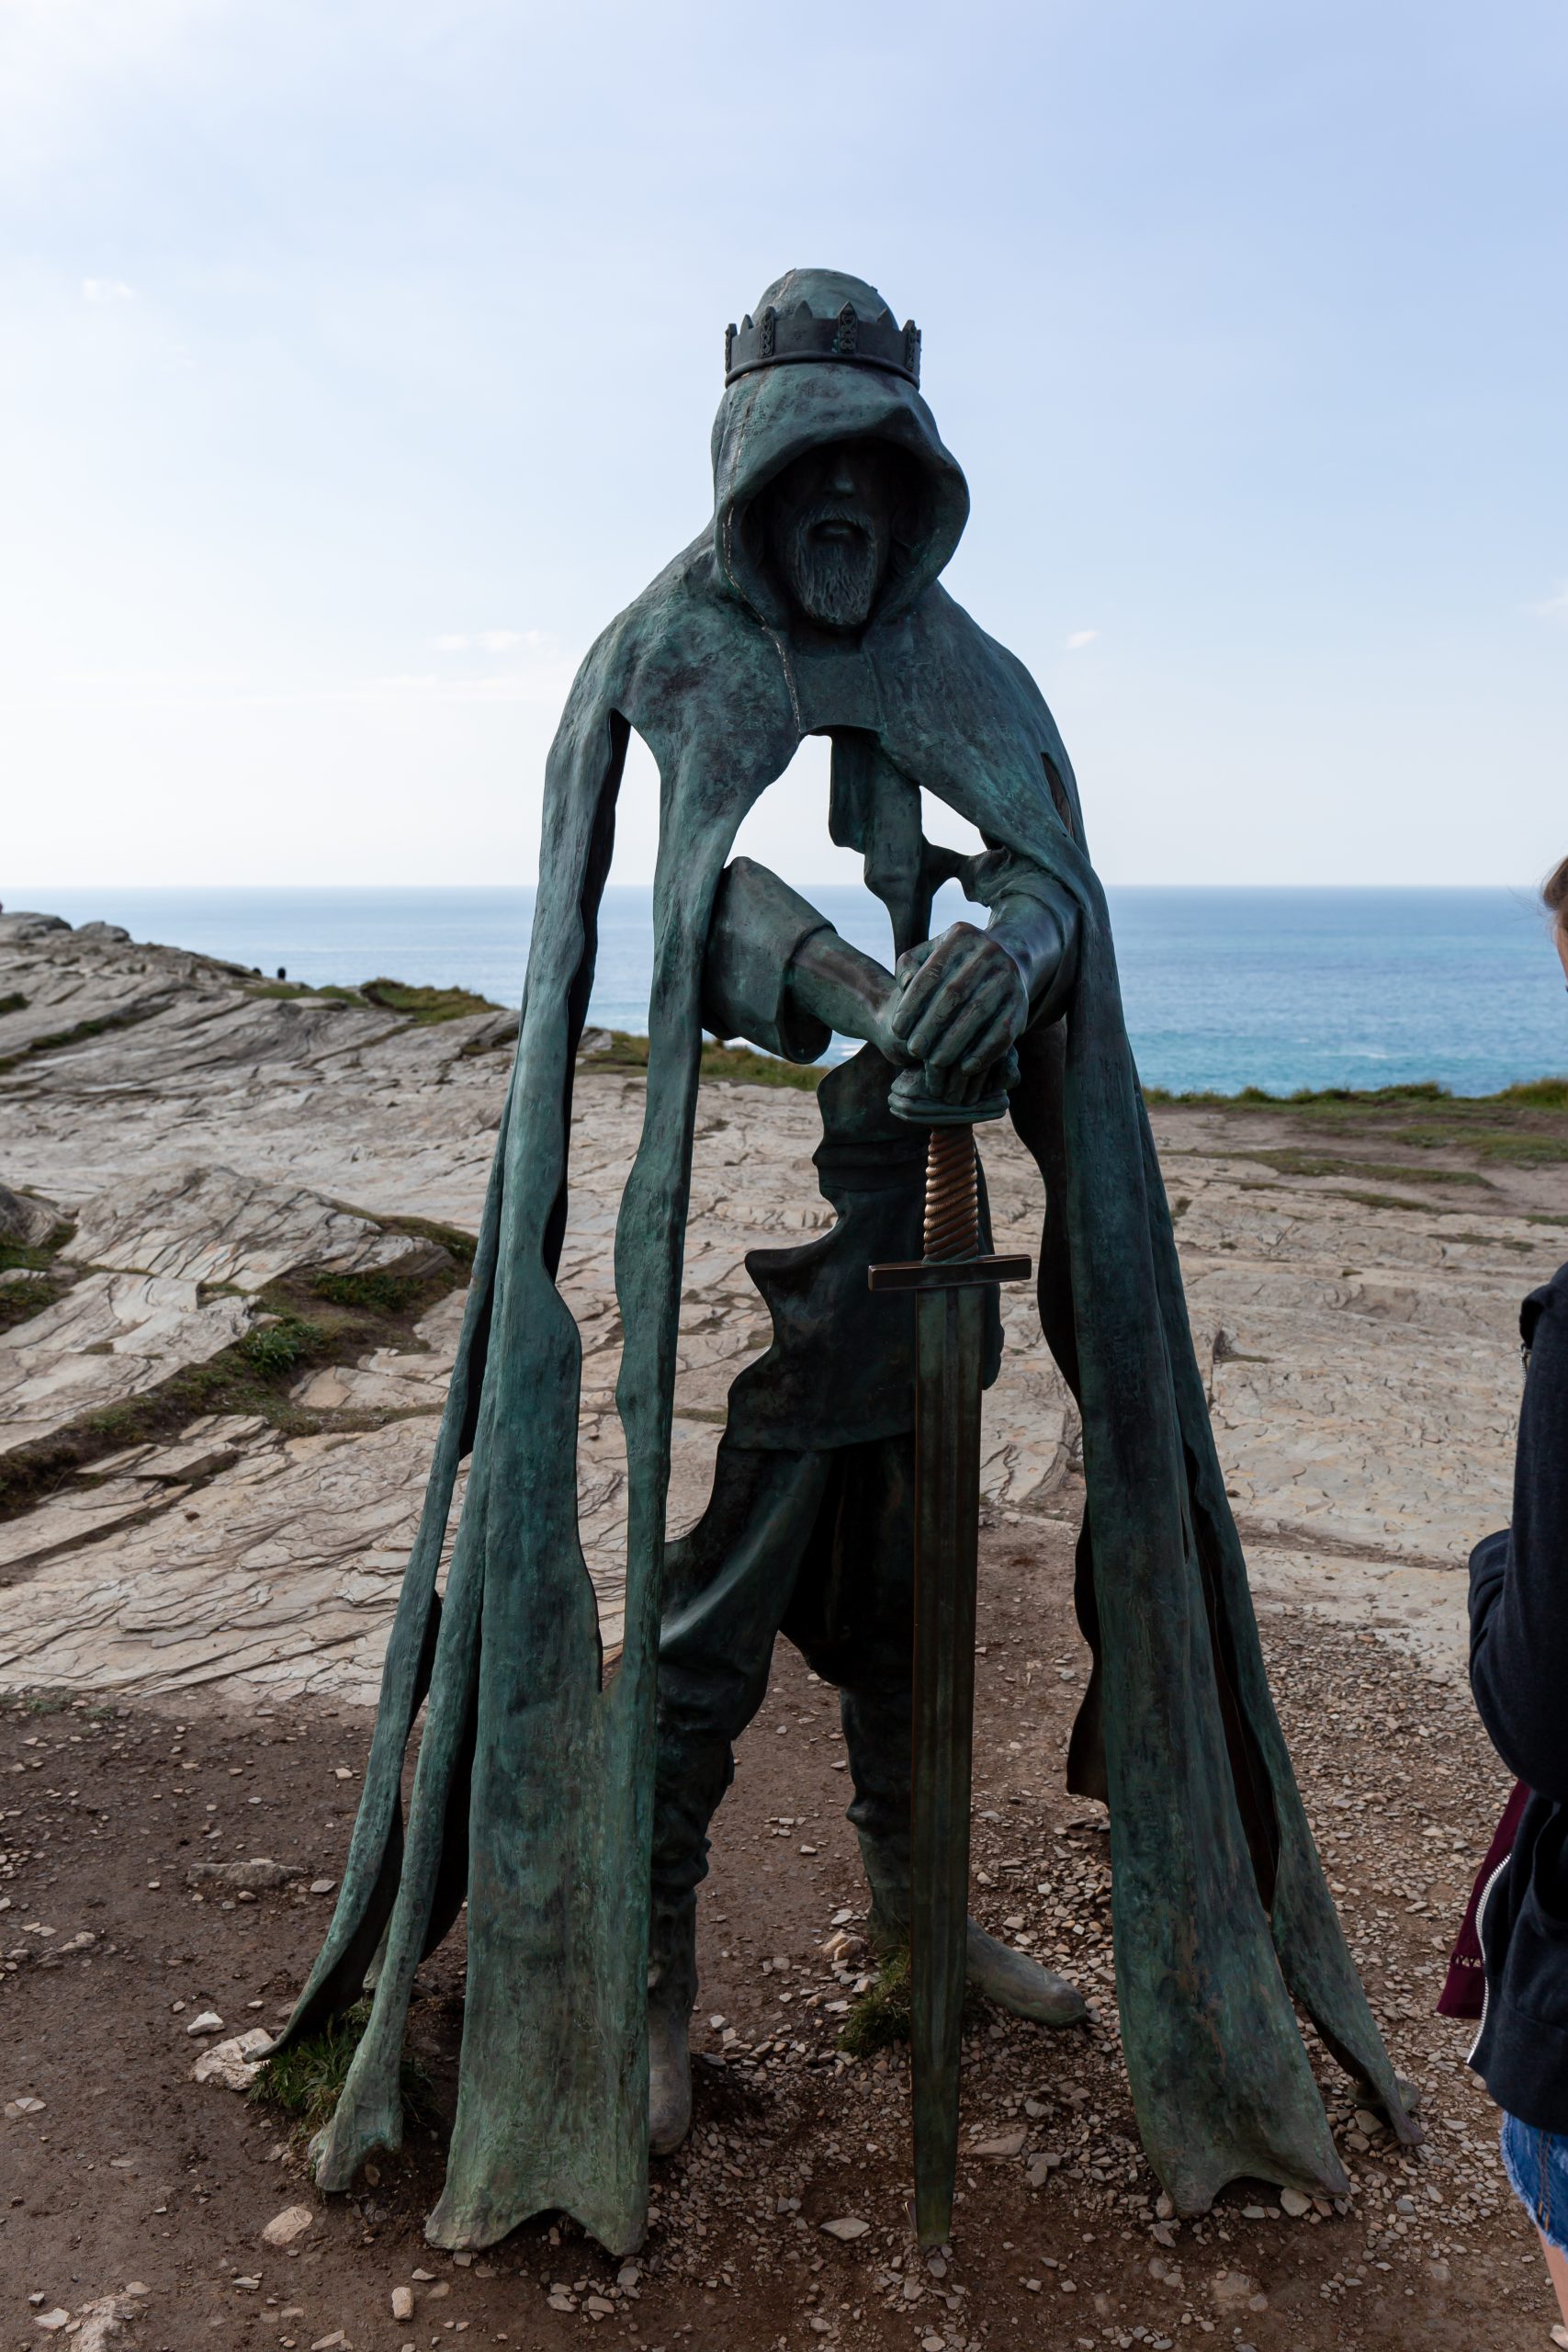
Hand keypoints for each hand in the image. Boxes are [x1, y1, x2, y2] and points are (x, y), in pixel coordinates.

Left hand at [888, 923, 1028, 1078]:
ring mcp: (1009, 975)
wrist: (1011, 957)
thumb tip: (904, 984)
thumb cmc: (957, 962)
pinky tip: (966, 1067)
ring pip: (978, 1012)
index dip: (911, 1005)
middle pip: (953, 994)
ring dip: (955, 1042)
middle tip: (915, 1050)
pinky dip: (985, 1051)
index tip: (897, 1030)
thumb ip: (910, 965)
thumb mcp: (932, 953)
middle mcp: (988, 951)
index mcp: (961, 935)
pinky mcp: (1023, 1001)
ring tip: (935, 1063)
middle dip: (931, 1026)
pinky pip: (1004, 1029)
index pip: (930, 974)